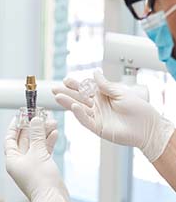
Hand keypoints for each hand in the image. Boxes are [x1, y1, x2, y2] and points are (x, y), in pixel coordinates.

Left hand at [5, 116, 72, 201]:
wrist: (54, 200)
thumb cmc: (41, 180)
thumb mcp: (38, 153)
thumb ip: (36, 134)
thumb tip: (35, 120)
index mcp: (12, 159)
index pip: (10, 138)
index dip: (15, 126)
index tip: (21, 115)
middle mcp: (20, 162)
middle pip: (24, 139)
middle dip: (33, 127)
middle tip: (40, 116)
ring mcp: (31, 165)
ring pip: (36, 144)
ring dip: (43, 133)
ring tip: (51, 122)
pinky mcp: (42, 168)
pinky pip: (43, 151)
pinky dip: (48, 142)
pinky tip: (54, 133)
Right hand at [52, 70, 174, 161]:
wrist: (148, 127)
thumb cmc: (138, 110)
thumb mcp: (121, 93)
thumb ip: (105, 85)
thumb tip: (94, 73)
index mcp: (102, 96)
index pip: (85, 89)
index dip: (75, 85)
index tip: (66, 80)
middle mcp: (97, 106)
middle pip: (78, 98)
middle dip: (66, 93)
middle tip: (54, 88)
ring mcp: (97, 117)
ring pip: (79, 109)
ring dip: (68, 103)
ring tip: (57, 96)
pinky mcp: (98, 128)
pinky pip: (86, 120)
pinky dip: (79, 114)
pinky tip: (74, 107)